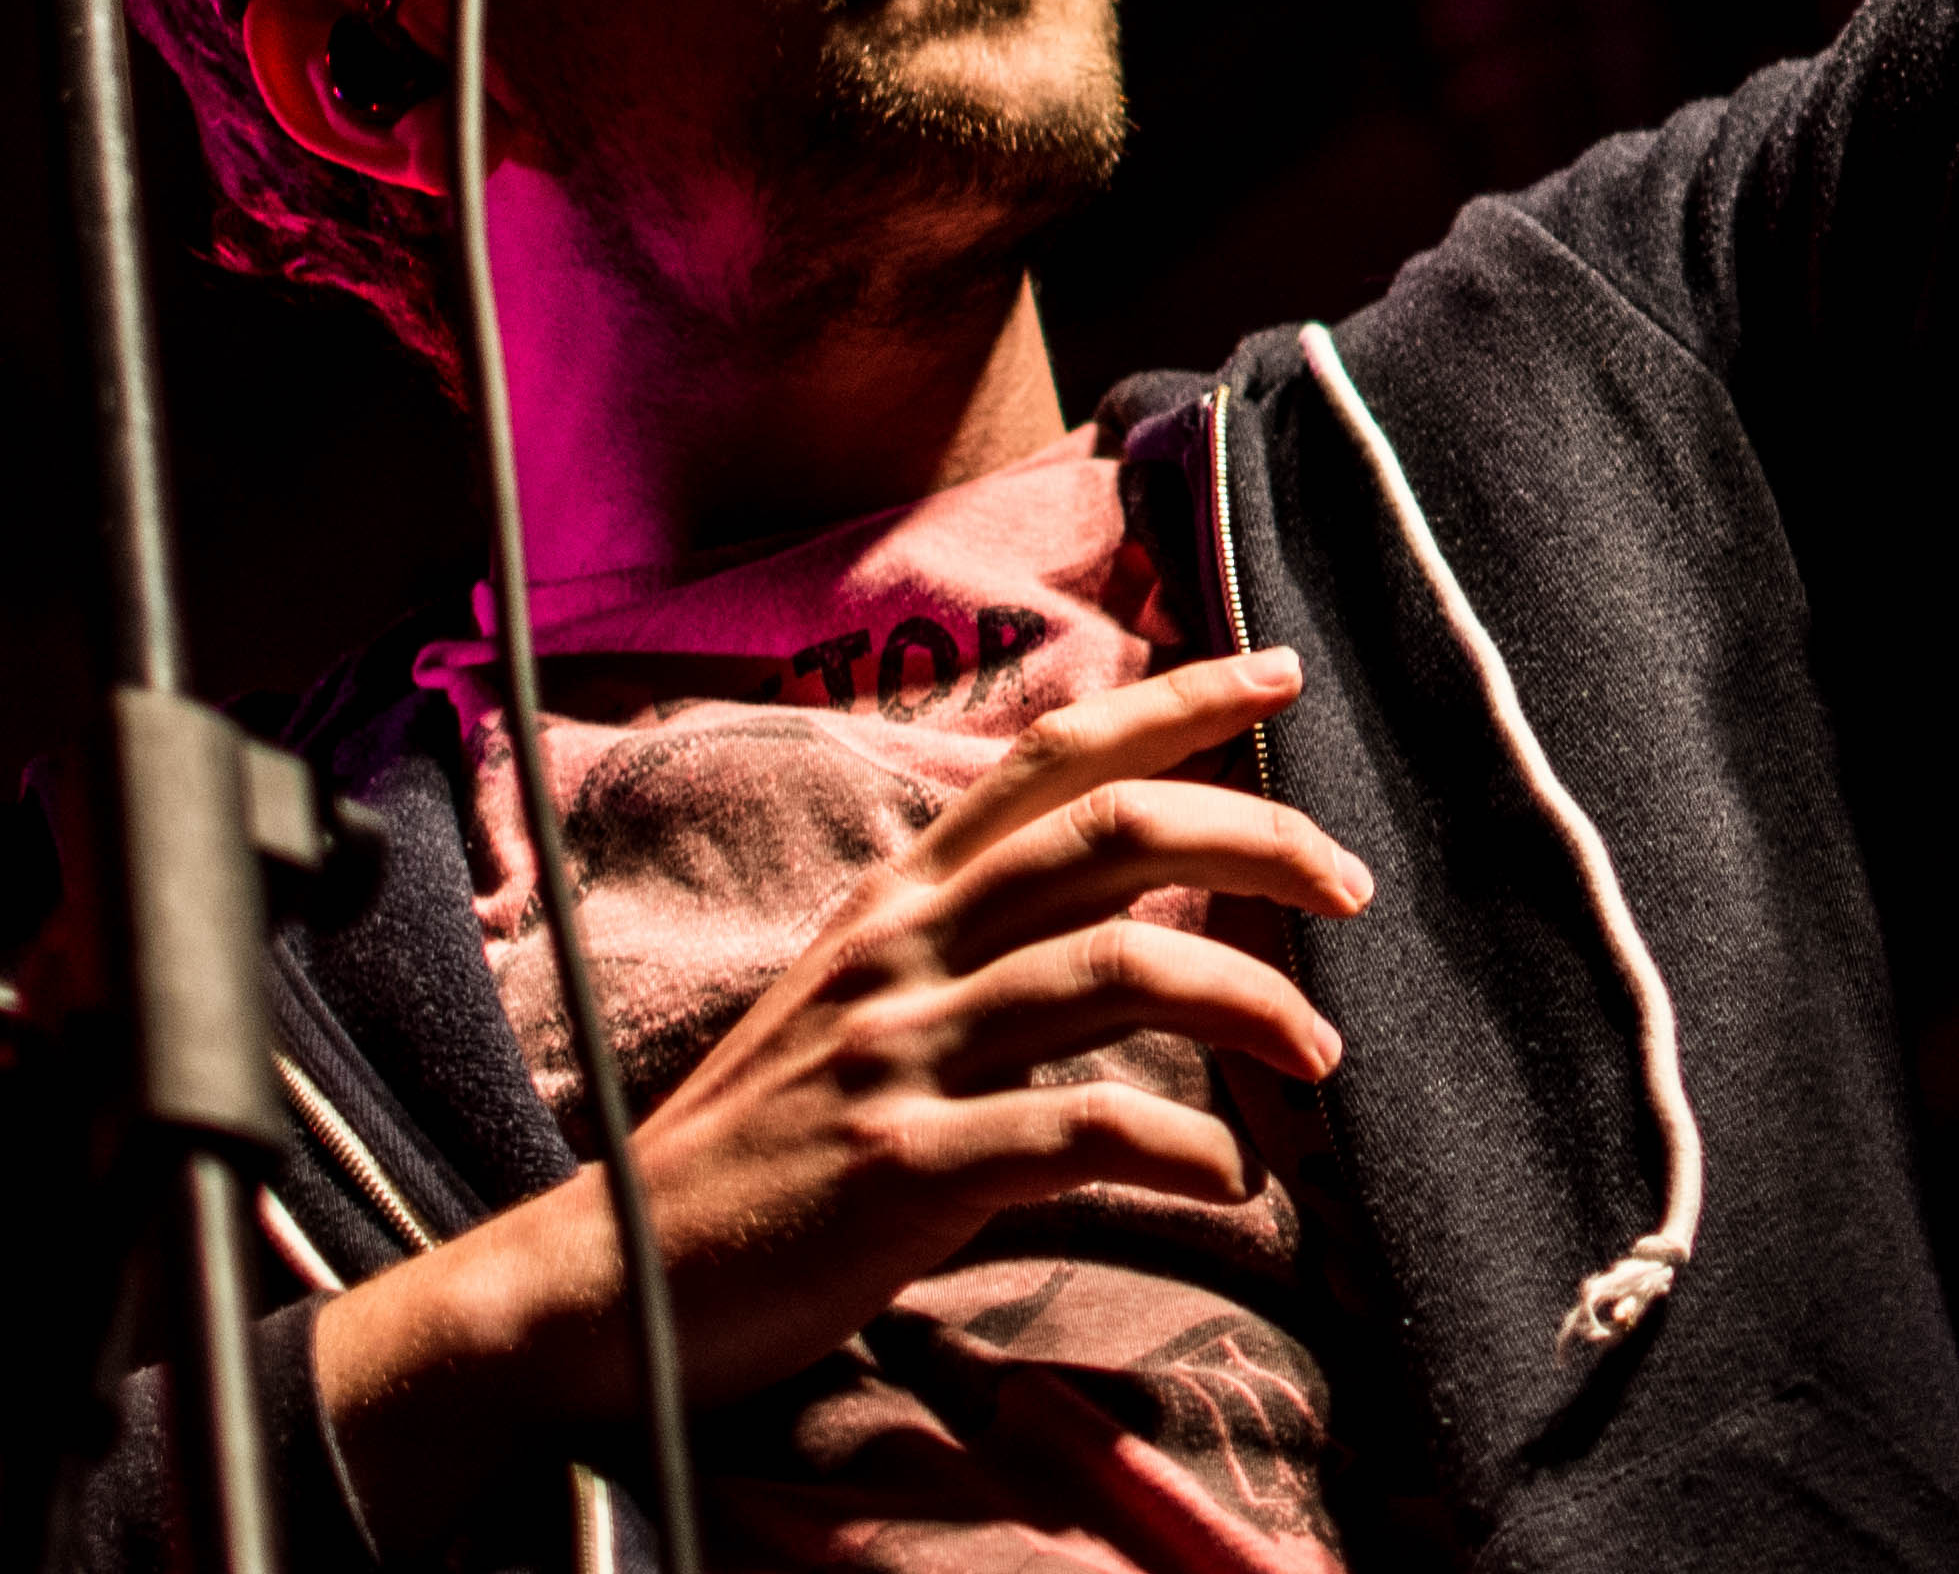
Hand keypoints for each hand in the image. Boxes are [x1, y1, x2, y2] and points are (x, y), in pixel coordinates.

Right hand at [315, 652, 1369, 1532]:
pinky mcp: (898, 1166)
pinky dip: (1181, 1149)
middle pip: (1109, 835)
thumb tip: (1131, 907)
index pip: (1051, 758)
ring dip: (1249, 1004)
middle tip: (1351, 883)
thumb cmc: (761, 1145)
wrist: (607, 1281)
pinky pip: (1076, 1134)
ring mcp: (898, 1052)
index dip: (1173, 702)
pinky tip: (1238, 1179)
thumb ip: (975, 943)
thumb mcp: (860, 1003)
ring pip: (1114, 970)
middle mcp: (903, 949)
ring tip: (1322, 1053)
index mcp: (899, 898)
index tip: (1280, 675)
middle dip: (1253, 838)